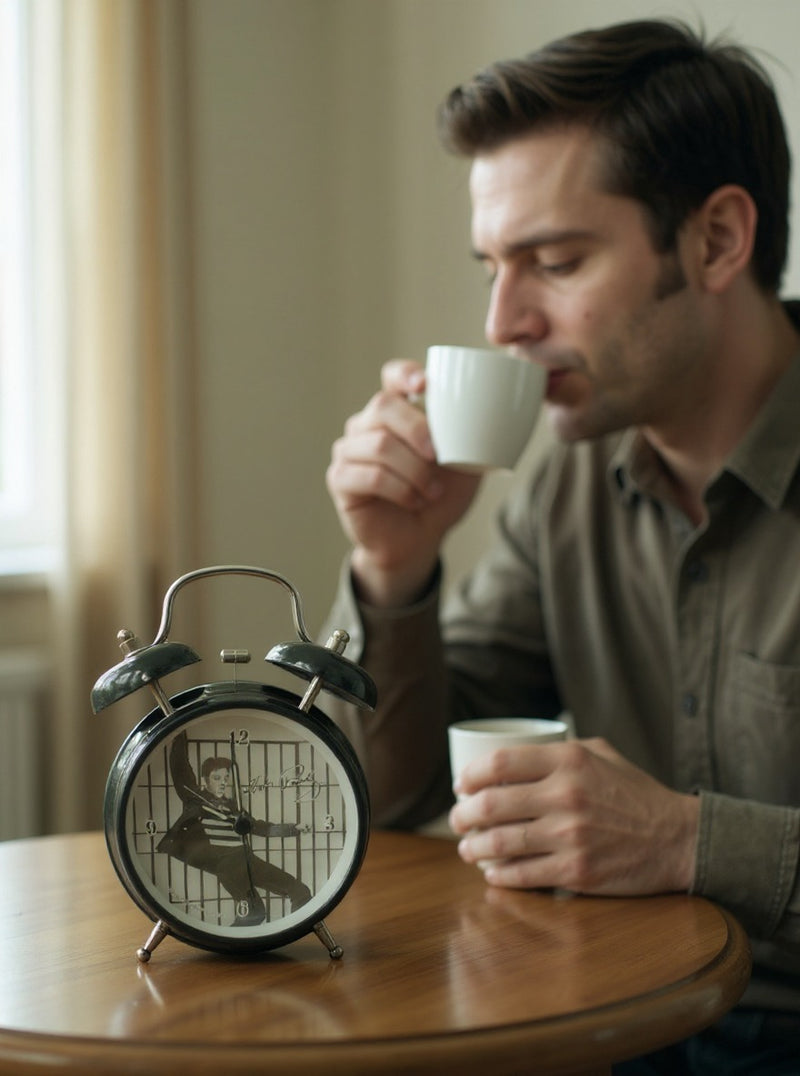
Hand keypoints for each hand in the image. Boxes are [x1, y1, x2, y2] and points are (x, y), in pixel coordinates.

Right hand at [326, 359, 480, 605]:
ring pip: (379, 445)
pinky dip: (400, 490)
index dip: (405, 374)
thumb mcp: (464, 463)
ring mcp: (349, 450)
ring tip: (432, 491)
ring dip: (414, 470)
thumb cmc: (439, 495)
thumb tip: (500, 413)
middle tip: (439, 456)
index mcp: (397, 412)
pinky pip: (369, 476)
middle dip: (417, 429)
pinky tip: (415, 501)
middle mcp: (367, 424)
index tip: (425, 386)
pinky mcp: (340, 479)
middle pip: (383, 405)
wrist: (418, 539)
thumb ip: (472, 436)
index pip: (393, 377)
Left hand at [449, 737, 699, 895]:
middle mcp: (566, 795)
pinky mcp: (576, 872)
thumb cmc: (637, 795)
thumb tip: (519, 750)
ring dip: (472, 847)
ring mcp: (570, 836)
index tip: (462, 786)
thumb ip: (562, 749)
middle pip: (491, 804)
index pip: (500, 762)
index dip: (471, 775)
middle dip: (462, 814)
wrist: (678, 839)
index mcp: (570, 761)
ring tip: (466, 848)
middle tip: (456, 820)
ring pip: (499, 843)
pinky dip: (499, 875)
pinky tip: (492, 873)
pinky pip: (522, 875)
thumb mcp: (603, 754)